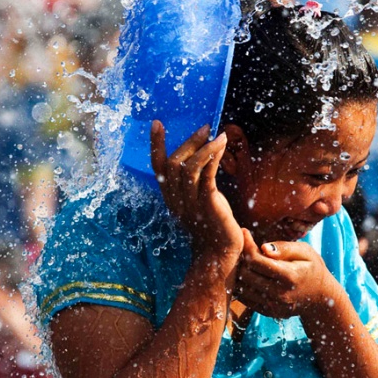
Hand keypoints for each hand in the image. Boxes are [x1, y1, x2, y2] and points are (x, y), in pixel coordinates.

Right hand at [151, 122, 242, 266]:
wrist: (219, 253)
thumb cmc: (213, 225)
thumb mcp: (198, 202)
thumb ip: (195, 183)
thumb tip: (202, 158)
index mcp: (171, 198)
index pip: (157, 168)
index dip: (155, 145)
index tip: (157, 123)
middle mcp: (176, 200)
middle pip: (173, 163)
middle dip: (188, 142)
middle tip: (204, 127)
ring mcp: (190, 203)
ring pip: (188, 167)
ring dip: (203, 147)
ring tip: (216, 135)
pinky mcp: (207, 205)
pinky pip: (206, 175)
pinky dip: (213, 157)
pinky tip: (222, 145)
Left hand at [236, 230, 336, 319]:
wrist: (321, 297)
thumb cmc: (312, 268)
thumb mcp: (305, 252)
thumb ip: (285, 248)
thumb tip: (263, 248)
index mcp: (289, 276)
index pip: (256, 261)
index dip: (247, 245)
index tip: (244, 232)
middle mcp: (279, 294)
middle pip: (245, 274)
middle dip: (242, 257)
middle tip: (245, 246)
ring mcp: (273, 306)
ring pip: (242, 288)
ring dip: (240, 272)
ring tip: (246, 259)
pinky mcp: (268, 312)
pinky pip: (245, 298)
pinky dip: (243, 285)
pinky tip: (250, 273)